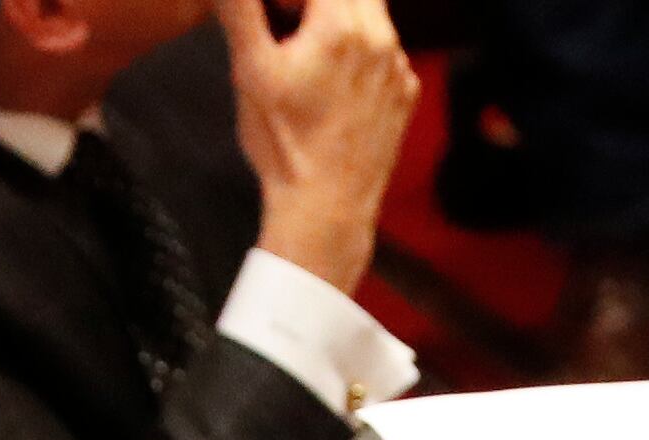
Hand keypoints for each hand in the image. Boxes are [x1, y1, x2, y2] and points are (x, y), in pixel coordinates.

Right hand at [218, 0, 414, 296]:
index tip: (278, 12)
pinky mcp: (407, 92)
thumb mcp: (251, 70)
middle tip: (291, 28)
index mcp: (342, 25)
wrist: (326, 210)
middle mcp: (381, 38)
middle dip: (319, 2)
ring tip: (313, 58)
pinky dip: (364, 52)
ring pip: (374, 14)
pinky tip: (336, 85)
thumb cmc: (285, 144)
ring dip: (343, 20)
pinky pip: (388, 50)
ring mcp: (399, 66)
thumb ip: (241, 9)